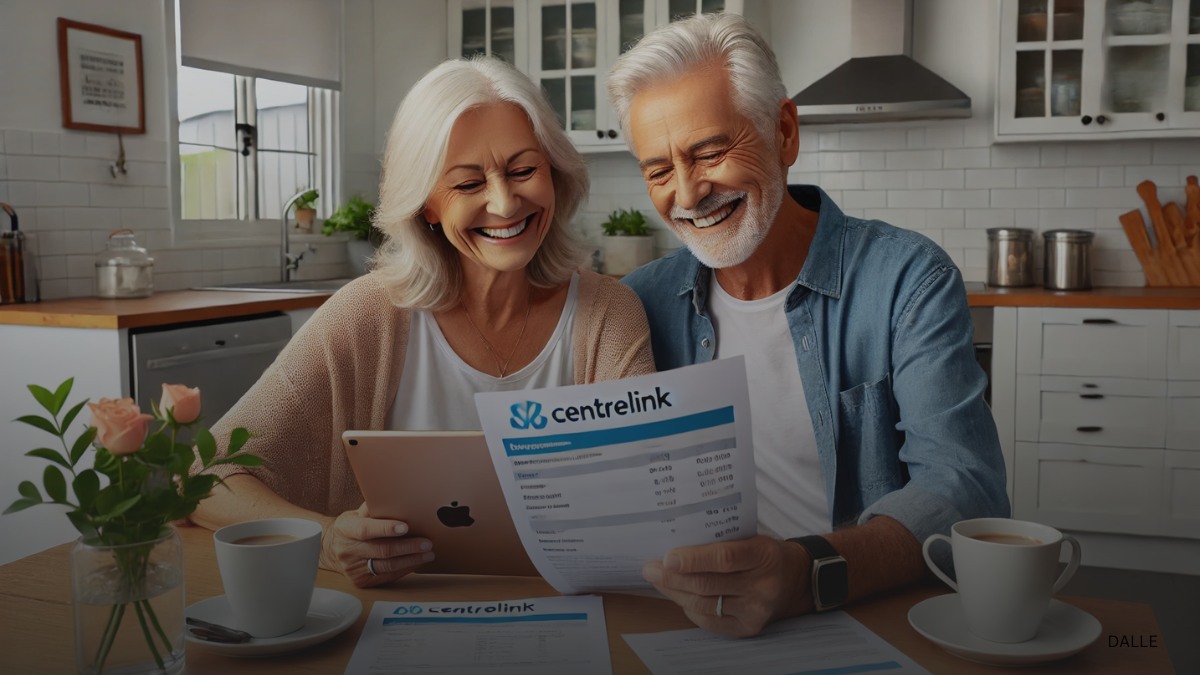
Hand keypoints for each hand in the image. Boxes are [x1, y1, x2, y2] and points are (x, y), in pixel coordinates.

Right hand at [319, 503, 434, 587]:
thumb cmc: (350, 528)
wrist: (330, 549)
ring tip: (427, 553)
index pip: (366, 529)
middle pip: (382, 550)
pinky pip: (386, 576)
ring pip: (387, 566)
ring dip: (411, 560)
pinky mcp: (360, 580)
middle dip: (408, 547)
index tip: (405, 527)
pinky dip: (404, 569)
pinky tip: (415, 562)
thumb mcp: (356, 514)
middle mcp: (348, 550)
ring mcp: (353, 568)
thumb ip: (373, 508)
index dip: (385, 528)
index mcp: (346, 529)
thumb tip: (394, 498)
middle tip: (426, 543)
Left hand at [642, 535, 810, 636]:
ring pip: (705, 605)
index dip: (692, 559)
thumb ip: (719, 541)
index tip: (667, 558)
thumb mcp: (750, 537)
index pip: (723, 558)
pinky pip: (711, 622)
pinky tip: (680, 598)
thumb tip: (676, 548)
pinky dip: (690, 610)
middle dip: (673, 578)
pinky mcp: (749, 628)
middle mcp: (762, 585)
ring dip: (676, 593)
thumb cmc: (764, 554)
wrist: (794, 579)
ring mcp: (756, 610)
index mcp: (763, 555)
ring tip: (659, 582)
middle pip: (708, 584)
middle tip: (651, 569)